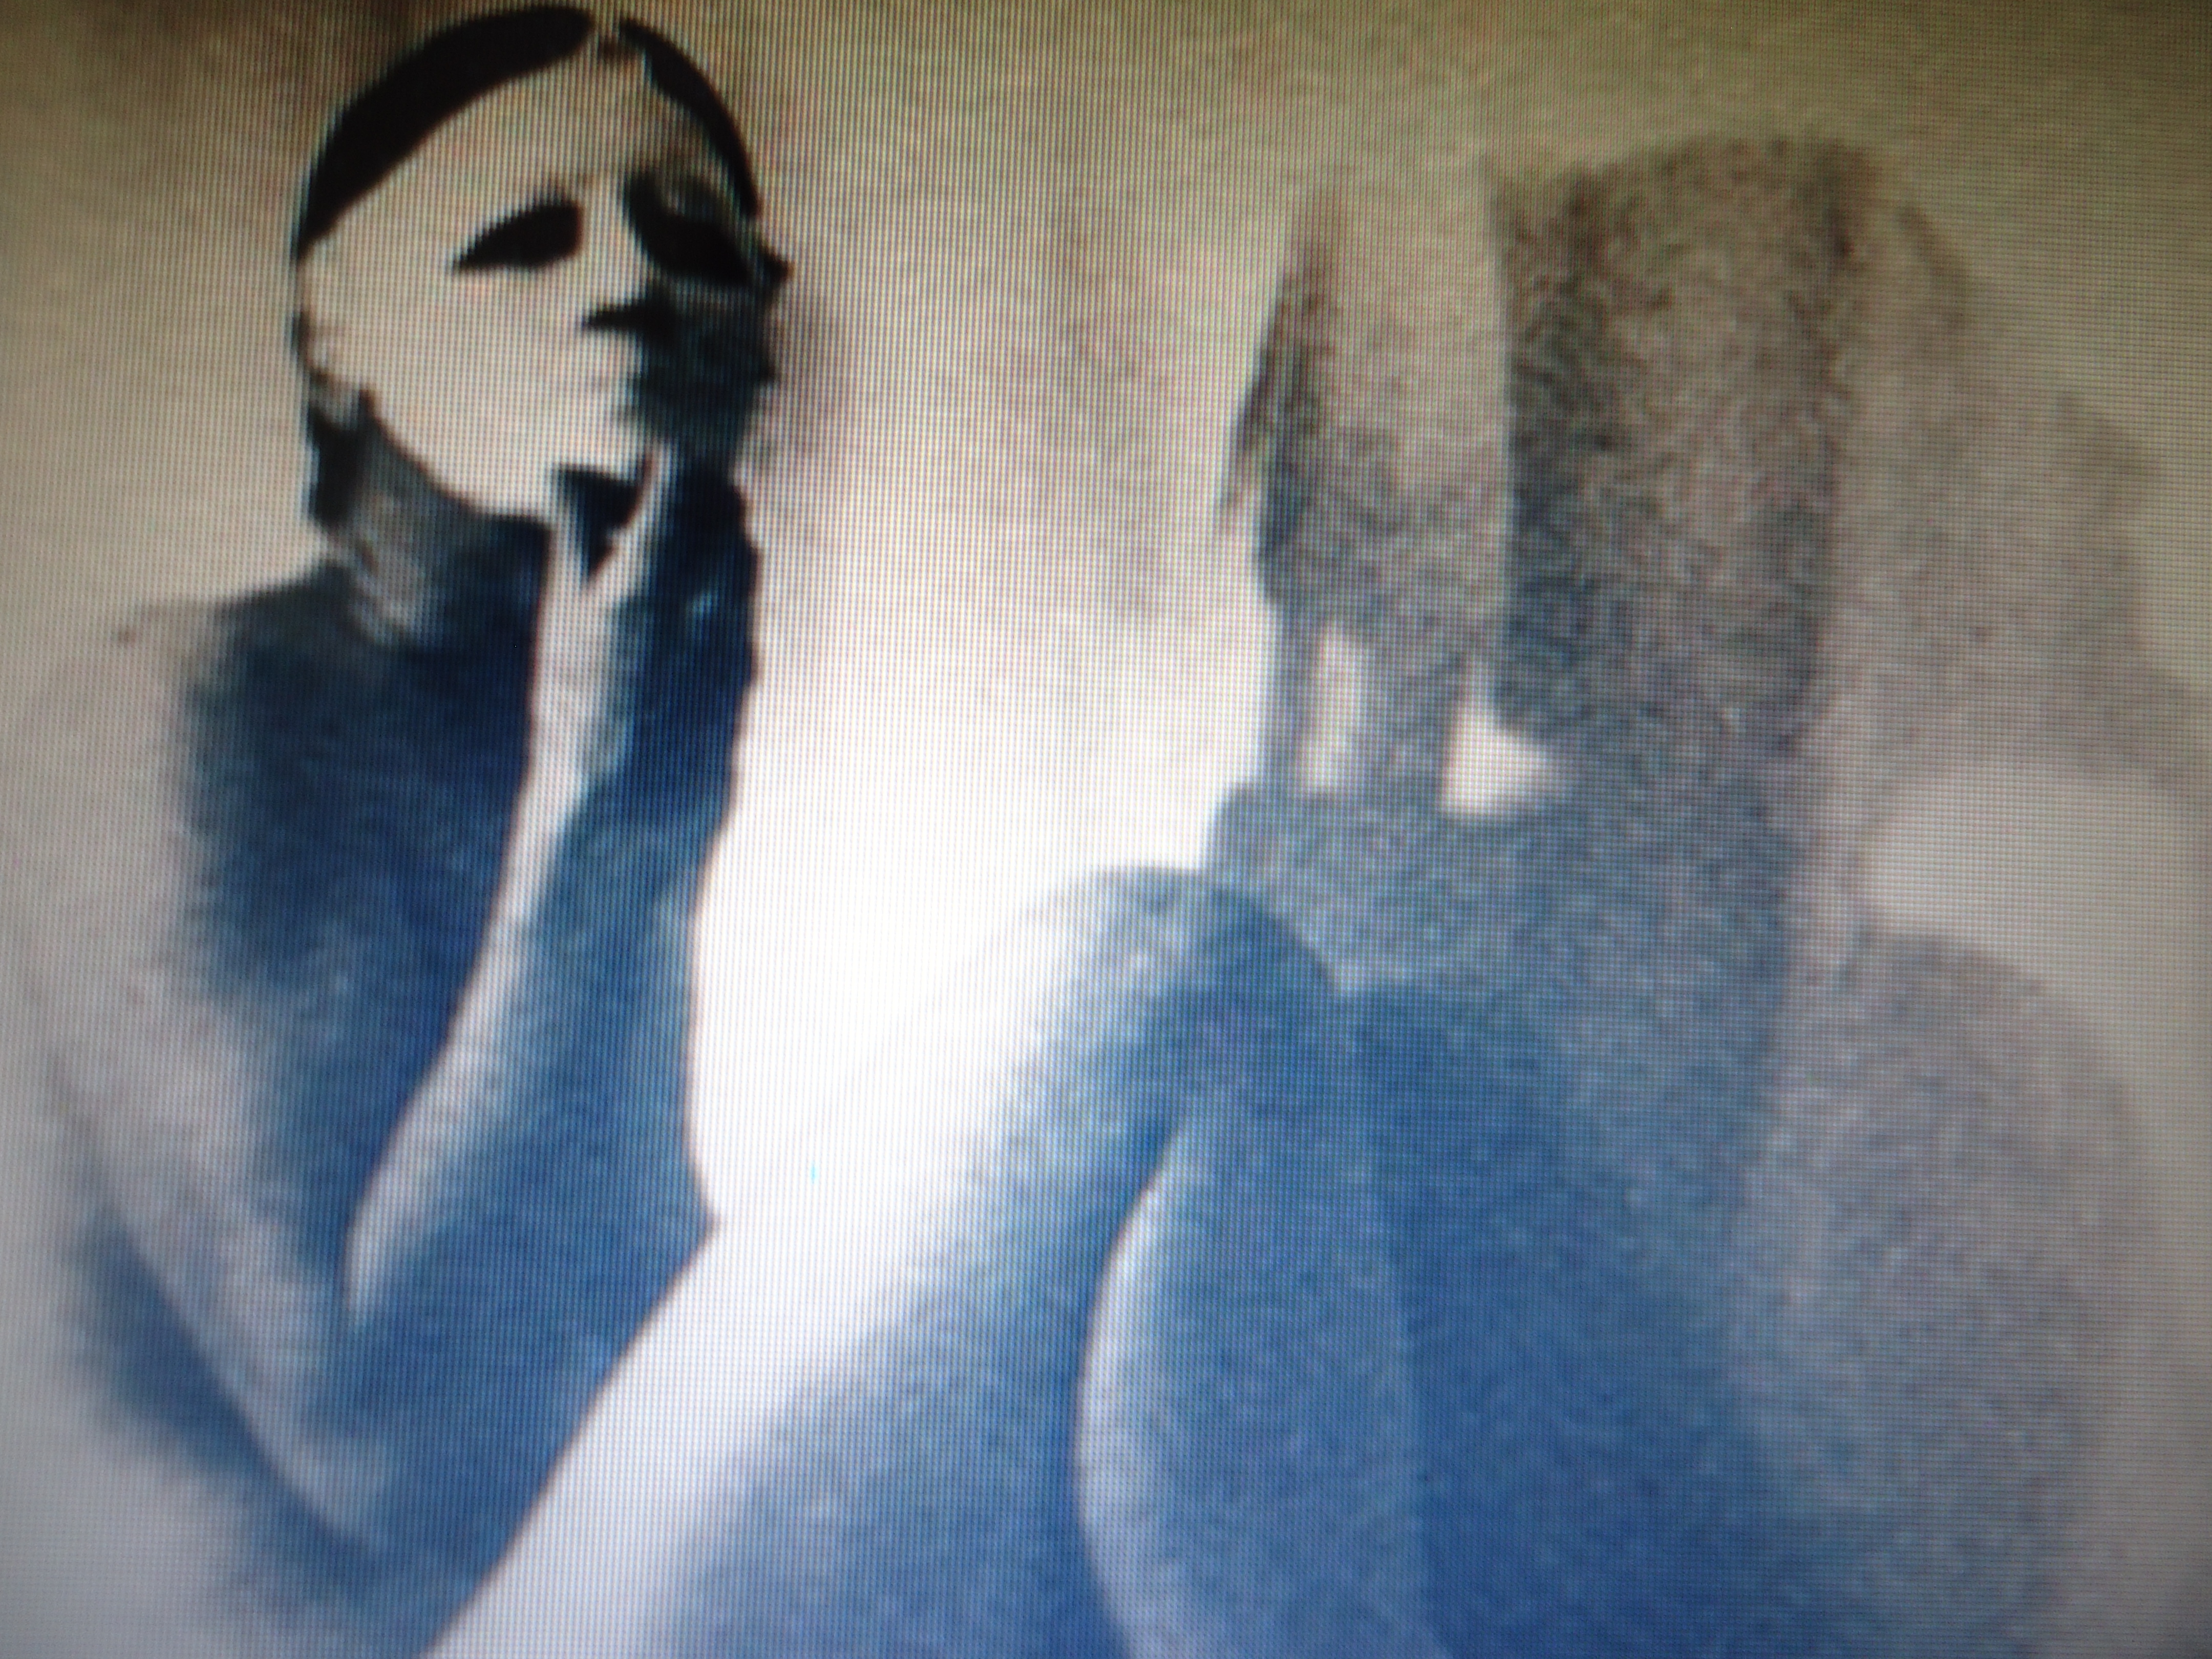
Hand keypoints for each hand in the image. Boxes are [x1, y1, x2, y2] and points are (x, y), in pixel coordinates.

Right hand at [524, 450, 757, 858]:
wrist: (629, 813)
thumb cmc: (578, 713)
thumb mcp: (562, 613)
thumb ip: (573, 532)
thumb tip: (571, 471)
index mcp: (659, 574)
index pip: (684, 472)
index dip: (656, 462)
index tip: (631, 473)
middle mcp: (715, 598)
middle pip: (727, 504)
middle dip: (691, 493)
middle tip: (647, 508)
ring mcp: (740, 634)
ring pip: (741, 555)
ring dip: (705, 542)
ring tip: (654, 566)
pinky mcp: (748, 671)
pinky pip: (741, 608)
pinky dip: (712, 594)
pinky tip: (669, 623)